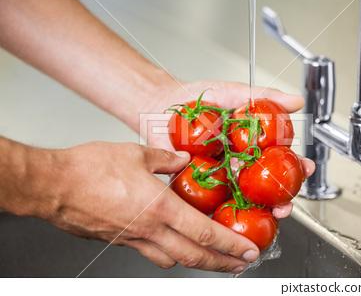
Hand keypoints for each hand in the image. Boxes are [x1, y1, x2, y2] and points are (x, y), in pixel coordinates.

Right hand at [23, 142, 259, 272]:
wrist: (53, 186)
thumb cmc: (89, 169)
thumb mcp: (136, 154)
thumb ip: (165, 158)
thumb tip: (182, 160)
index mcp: (159, 208)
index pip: (205, 233)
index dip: (230, 246)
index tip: (247, 251)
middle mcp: (150, 230)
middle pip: (194, 256)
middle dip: (222, 264)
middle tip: (240, 266)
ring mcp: (134, 240)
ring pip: (173, 260)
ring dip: (197, 263)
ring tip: (212, 260)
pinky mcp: (120, 241)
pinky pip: (151, 254)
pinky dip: (169, 254)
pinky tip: (173, 247)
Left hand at [138, 76, 315, 217]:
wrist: (162, 102)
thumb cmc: (197, 98)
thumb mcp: (232, 93)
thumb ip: (263, 96)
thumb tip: (296, 100)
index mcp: (249, 146)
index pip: (278, 160)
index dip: (295, 167)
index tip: (306, 168)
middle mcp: (236, 165)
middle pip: (264, 188)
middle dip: (280, 201)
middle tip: (285, 206)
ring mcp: (217, 177)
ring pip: (240, 201)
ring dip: (254, 214)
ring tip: (263, 217)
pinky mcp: (194, 186)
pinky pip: (207, 204)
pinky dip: (218, 216)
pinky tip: (226, 222)